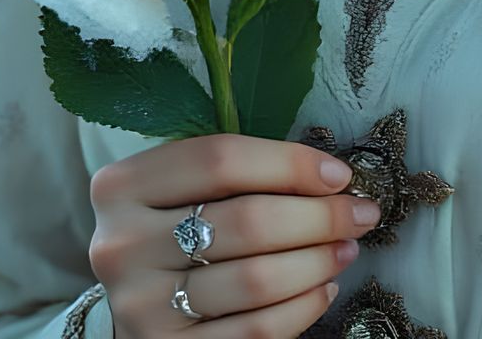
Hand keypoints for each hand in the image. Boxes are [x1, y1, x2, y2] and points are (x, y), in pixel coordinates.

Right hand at [89, 131, 379, 336]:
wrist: (139, 308)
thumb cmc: (173, 233)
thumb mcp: (183, 191)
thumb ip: (235, 174)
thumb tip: (330, 176)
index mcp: (122, 186)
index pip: (220, 159)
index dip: (289, 163)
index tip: (339, 173)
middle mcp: (121, 244)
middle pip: (246, 220)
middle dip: (318, 216)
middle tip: (360, 214)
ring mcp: (140, 305)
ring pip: (256, 278)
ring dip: (317, 262)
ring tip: (346, 250)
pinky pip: (254, 331)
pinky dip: (301, 308)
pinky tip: (323, 290)